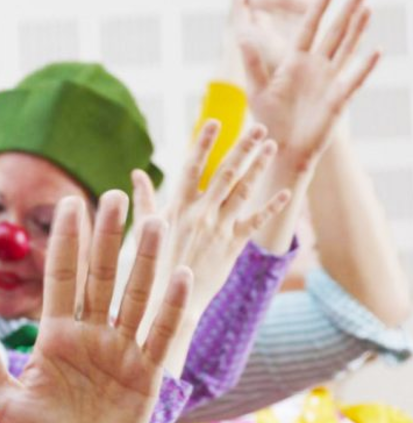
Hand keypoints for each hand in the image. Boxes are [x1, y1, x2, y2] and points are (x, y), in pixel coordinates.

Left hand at [0, 193, 191, 422]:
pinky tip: (179, 274)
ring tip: (154, 221)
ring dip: (144, 260)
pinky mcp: (145, 375)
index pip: (61, 275)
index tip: (69, 202)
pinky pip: (159, 334)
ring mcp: (120, 350)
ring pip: (134, 296)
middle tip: (114, 195)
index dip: (66, 240)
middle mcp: (90, 332)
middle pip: (101, 275)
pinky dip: (169, 306)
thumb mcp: (3, 398)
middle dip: (107, 236)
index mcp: (56, 332)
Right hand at [132, 120, 289, 321]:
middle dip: (242, 148)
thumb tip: (136, 173)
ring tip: (270, 146)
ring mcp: (218, 229)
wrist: (169, 300)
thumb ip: (144, 197)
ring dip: (258, 167)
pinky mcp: (233, 246)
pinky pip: (255, 223)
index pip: (192, 166)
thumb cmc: (152, 261)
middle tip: (258, 127)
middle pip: (225, 173)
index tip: (214, 122)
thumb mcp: (145, 226)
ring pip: (243, 192)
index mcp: (177, 205)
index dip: (203, 143)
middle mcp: (200, 213)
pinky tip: (285, 192)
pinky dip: (270, 207)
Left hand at [241, 0, 379, 172]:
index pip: (308, 29)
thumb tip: (240, 35)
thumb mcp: (257, 88)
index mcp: (294, 62)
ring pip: (347, 50)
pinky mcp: (339, 99)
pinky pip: (354, 79)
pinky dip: (365, 66)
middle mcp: (314, 67)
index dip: (317, 10)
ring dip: (358, 30)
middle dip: (346, 12)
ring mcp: (329, 81)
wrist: (282, 148)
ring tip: (368, 9)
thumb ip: (252, 62)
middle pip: (333, 34)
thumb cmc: (268, 119)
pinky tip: (376, 51)